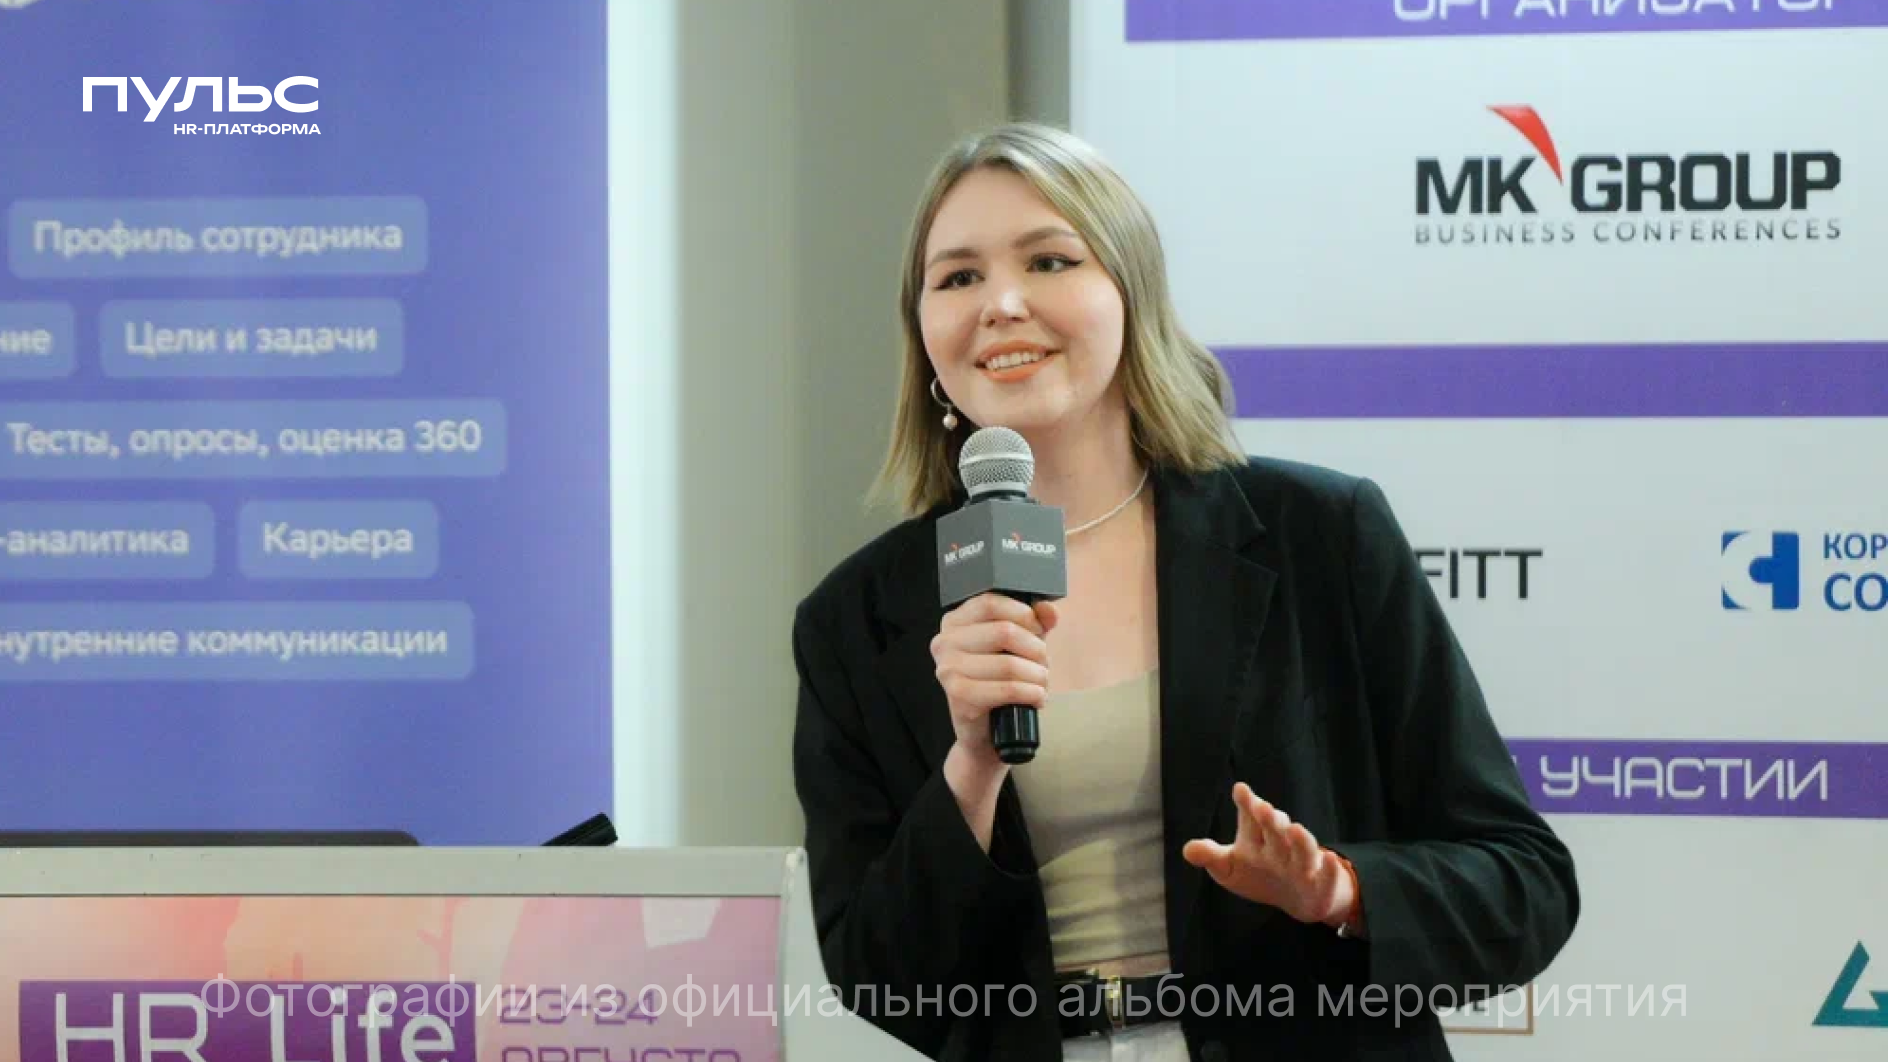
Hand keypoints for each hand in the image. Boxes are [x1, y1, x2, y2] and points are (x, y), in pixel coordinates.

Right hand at [931, 593, 1059, 770]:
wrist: (987, 732)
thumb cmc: (1002, 681)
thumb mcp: (1021, 645)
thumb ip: (1036, 622)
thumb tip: (1049, 610)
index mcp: (955, 622)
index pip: (990, 602)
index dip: (1023, 614)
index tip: (1038, 630)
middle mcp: (944, 642)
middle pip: (1003, 631)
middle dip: (1035, 649)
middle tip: (1043, 664)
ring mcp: (948, 670)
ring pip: (1009, 663)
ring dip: (1038, 676)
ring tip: (1041, 684)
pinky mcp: (958, 696)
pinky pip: (1007, 689)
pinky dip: (1032, 694)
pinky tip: (1037, 698)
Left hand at [1182, 783, 1354, 925]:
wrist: (1299, 898)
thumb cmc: (1261, 875)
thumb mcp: (1230, 868)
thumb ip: (1211, 856)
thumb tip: (1187, 850)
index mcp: (1258, 836)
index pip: (1251, 817)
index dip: (1246, 803)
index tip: (1240, 790)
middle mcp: (1281, 845)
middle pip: (1275, 829)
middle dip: (1270, 819)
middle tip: (1263, 807)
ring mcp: (1303, 863)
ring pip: (1303, 848)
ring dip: (1300, 838)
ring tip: (1294, 827)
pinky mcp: (1322, 882)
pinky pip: (1328, 876)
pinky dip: (1331, 869)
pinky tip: (1330, 861)